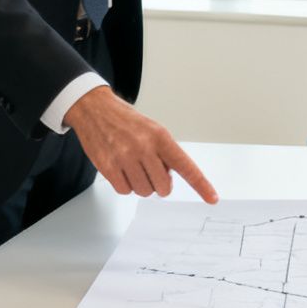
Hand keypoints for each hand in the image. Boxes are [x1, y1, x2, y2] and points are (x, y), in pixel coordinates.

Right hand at [63, 87, 218, 201]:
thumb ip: (165, 153)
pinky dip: (126, 185)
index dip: (200, 184)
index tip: (212, 198)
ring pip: (144, 191)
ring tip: (133, 166)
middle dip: (160, 184)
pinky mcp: (108, 167)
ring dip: (142, 184)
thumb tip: (170, 178)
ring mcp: (124, 157)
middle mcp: (143, 147)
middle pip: (163, 187)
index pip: (185, 166)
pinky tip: (122, 169)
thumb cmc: (126, 120)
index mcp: (160, 137)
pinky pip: (125, 191)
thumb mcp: (153, 130)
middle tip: (151, 171)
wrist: (95, 109)